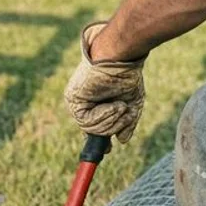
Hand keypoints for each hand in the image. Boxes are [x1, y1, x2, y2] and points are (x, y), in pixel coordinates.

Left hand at [64, 22, 145, 144]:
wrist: (121, 54)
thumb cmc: (127, 74)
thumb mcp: (131, 102)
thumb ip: (127, 122)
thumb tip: (122, 140)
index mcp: (94, 103)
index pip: (93, 127)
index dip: (100, 140)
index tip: (107, 150)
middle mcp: (82, 103)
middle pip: (93, 131)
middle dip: (113, 126)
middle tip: (125, 112)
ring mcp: (76, 101)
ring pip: (91, 128)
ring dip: (111, 121)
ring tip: (121, 106)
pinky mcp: (73, 98)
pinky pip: (87, 121)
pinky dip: (104, 116)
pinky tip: (114, 105)